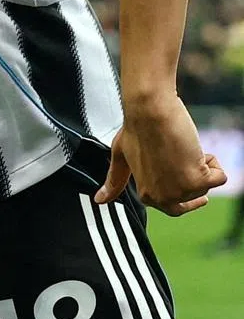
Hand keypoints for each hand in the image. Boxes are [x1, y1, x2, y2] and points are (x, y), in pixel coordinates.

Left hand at [96, 93, 227, 214]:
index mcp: (146, 195)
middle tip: (192, 168)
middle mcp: (164, 198)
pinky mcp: (197, 180)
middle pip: (193, 197)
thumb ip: (115, 180)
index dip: (184, 196)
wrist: (149, 110)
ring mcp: (181, 191)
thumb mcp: (121, 156)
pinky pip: (220, 177)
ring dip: (200, 164)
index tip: (194, 190)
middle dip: (195, 182)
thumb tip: (98, 200)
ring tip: (180, 146)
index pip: (174, 208)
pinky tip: (195, 148)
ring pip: (207, 184)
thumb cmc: (136, 128)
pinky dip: (214, 163)